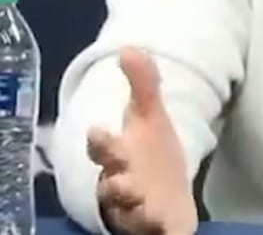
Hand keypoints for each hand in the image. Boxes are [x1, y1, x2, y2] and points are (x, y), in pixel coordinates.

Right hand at [86, 47, 196, 234]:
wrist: (165, 202)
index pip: (104, 149)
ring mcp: (137, 209)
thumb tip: (129, 46)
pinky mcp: (156, 226)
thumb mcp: (149, 117)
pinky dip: (159, 229)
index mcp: (119, 156)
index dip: (100, 143)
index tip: (97, 132)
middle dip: (115, 182)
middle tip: (120, 182)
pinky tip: (164, 224)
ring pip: (131, 211)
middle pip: (113, 185)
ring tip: (146, 206)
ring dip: (136, 209)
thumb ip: (142, 84)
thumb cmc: (150, 156)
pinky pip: (156, 230)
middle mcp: (122, 184)